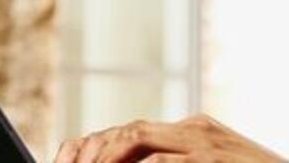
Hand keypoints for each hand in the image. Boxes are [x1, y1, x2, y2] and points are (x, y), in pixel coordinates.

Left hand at [51, 113, 288, 162]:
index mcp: (192, 130)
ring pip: (138, 139)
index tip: (74, 161)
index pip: (133, 132)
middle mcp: (194, 129)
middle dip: (94, 150)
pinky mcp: (215, 159)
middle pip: (129, 131)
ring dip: (106, 155)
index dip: (99, 146)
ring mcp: (205, 143)